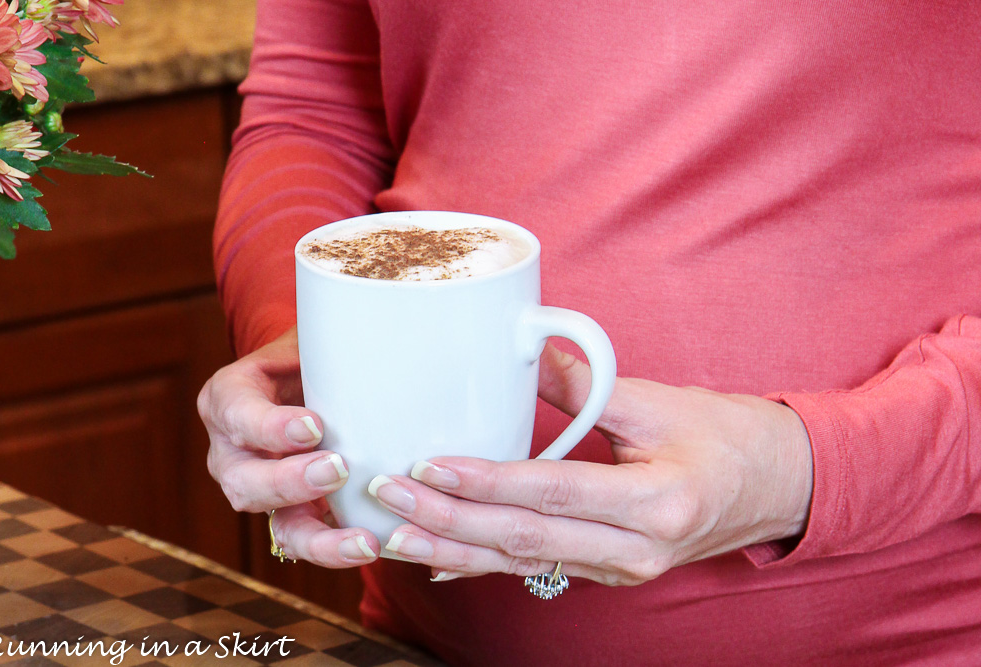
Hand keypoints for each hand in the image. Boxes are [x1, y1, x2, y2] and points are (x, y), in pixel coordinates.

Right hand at [197, 327, 379, 566]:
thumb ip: (332, 328)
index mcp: (228, 397)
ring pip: (273, 523)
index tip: (313, 426)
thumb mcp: (312, 335)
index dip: (270, 425)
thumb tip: (384, 301)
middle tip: (336, 469)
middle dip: (289, 481)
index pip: (237, 412)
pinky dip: (337, 550)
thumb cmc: (315, 354)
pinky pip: (304, 542)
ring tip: (364, 539)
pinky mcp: (289, 516)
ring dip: (318, 537)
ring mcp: (258, 489)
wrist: (312, 384)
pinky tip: (373, 546)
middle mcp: (232, 450)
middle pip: (245, 479)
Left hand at [367, 345, 813, 584]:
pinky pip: (538, 571)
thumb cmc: (728, 440)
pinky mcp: (610, 572)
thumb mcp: (660, 402)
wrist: (778, 488)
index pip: (551, 495)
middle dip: (449, 521)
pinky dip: (486, 564)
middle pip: (525, 541)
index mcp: (657, 503)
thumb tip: (524, 346)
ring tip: (396, 536)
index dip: (485, 482)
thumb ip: (586, 383)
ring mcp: (622, 570)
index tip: (428, 465)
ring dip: (454, 550)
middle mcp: (636, 550)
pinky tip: (440, 562)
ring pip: (523, 565)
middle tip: (389, 499)